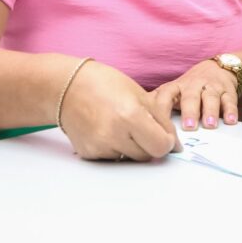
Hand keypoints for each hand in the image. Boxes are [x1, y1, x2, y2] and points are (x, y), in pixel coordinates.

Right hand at [60, 61, 178, 160]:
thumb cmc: (104, 84)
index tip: (164, 134)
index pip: (161, 146)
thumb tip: (174, 146)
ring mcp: (99, 146)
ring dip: (132, 146)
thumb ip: (160, 121)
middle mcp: (114, 134)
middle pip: (147, 156)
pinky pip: (113, 157)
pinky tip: (106, 128)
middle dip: (149, 143)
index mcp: (130, 116)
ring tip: (120, 124)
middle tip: (140, 125)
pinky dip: (115, 147)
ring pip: (130, 158)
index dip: (166, 141)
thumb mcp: (140, 95)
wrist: (67, 87)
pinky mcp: (88, 153)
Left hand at [152, 60, 239, 129]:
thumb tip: (136, 124)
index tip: (160, 127)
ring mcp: (211, 87)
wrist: (218, 69)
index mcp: (176, 88)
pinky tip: (230, 120)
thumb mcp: (173, 92)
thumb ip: (158, 105)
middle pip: (190, 96)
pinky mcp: (227, 91)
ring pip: (211, 97)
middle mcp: (193, 85)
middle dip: (189, 111)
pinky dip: (231, 110)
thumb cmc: (190, 88)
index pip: (165, 96)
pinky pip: (229, 100)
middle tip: (189, 127)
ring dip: (210, 111)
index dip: (162, 110)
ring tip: (210, 125)